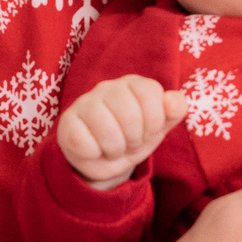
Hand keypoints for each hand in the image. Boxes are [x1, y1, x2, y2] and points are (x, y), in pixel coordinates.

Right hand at [57, 76, 187, 189]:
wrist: (102, 159)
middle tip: (128, 142)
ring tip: (113, 147)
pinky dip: (94, 154)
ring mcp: (84, 103)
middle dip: (135, 139)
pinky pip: (84, 142)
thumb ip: (173, 111)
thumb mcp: (158, 127)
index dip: (154, 123)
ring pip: (108, 132)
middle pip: (131, 116)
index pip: (152, 96)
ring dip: (115, 150)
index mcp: (133, 83)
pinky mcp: (67, 123)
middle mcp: (107, 87)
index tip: (147, 130)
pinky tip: (94, 149)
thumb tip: (173, 99)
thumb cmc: (132, 137)